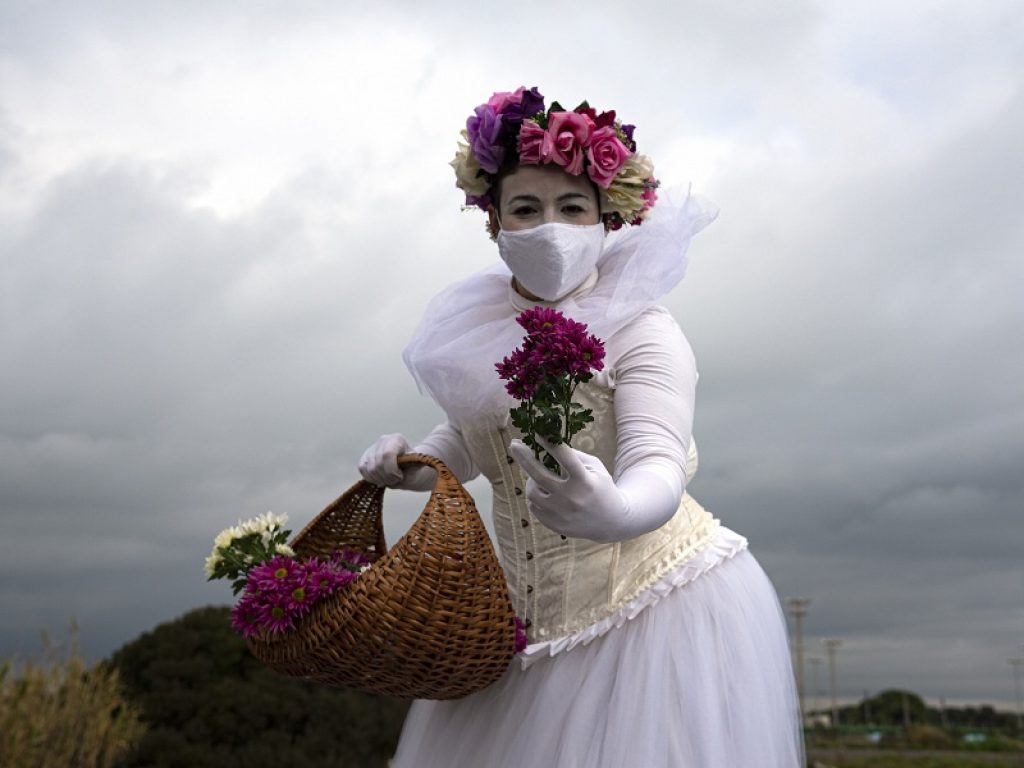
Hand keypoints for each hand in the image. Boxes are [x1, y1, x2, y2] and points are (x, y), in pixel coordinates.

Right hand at [357, 433, 432, 488]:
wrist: (407, 468)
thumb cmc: (413, 467)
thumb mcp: (417, 466)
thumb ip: (415, 464)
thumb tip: (415, 462)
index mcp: (397, 439)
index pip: (387, 454)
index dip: (392, 470)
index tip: (400, 476)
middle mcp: (383, 440)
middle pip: (377, 464)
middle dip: (387, 478)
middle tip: (395, 481)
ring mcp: (372, 448)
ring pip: (370, 469)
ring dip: (380, 480)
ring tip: (389, 480)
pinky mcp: (364, 457)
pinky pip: (362, 469)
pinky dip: (371, 478)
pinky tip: (380, 479)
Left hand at [508, 437, 629, 542]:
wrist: (611, 521)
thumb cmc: (601, 487)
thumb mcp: (595, 467)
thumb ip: (574, 456)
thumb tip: (548, 445)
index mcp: (584, 481)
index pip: (564, 456)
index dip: (549, 443)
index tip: (536, 432)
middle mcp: (571, 498)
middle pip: (539, 474)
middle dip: (524, 456)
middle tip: (514, 444)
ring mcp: (561, 514)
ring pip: (532, 491)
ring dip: (531, 479)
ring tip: (537, 475)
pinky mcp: (554, 525)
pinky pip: (534, 506)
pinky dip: (536, 496)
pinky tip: (544, 492)